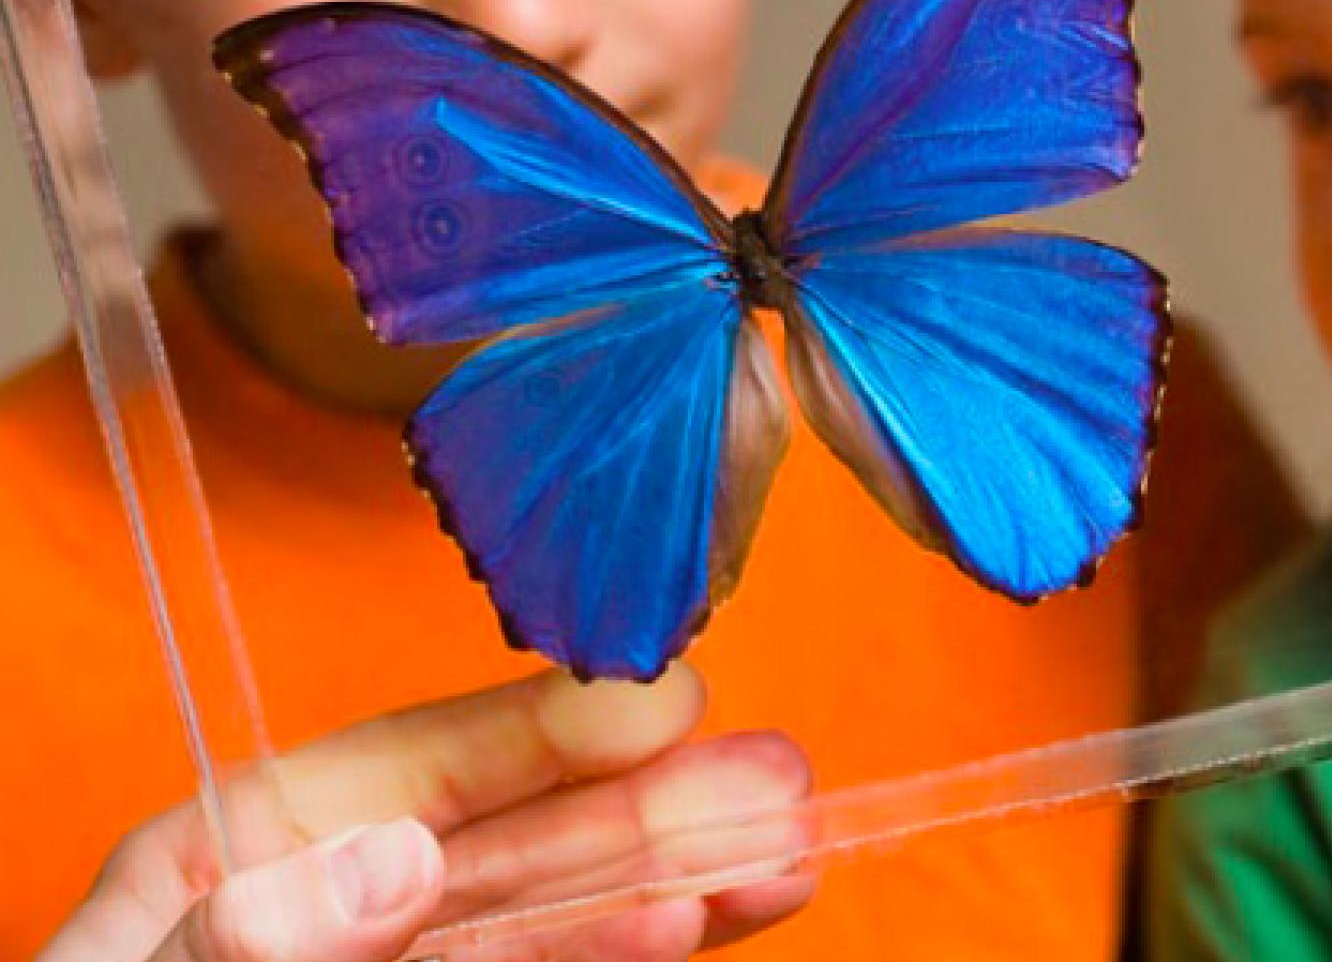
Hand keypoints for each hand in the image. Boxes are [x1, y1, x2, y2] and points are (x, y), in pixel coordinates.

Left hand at [39, 665, 814, 960]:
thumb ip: (249, 939)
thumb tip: (395, 857)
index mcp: (242, 859)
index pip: (410, 769)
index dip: (543, 730)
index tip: (660, 703)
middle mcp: (342, 910)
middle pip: (514, 849)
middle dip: (647, 814)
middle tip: (774, 783)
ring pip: (555, 924)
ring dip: (674, 884)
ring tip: (781, 855)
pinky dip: (624, 958)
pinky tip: (703, 925)